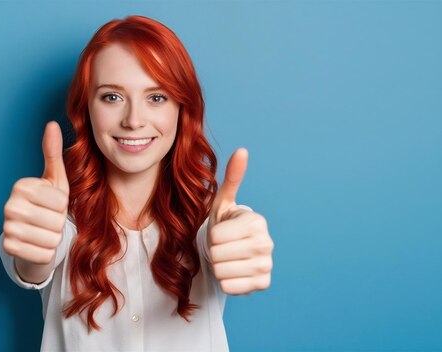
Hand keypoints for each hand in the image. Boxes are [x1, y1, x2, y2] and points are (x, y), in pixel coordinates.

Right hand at [2, 121, 69, 263]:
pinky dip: (46, 254)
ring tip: (43, 232)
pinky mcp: (9, 249)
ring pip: (51, 239)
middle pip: (56, 221)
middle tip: (48, 221)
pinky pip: (43, 254)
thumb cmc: (47, 206)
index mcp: (21, 186)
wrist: (32, 238)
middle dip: (59, 225)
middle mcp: (9, 205)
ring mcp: (7, 228)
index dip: (63, 206)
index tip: (52, 205)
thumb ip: (53, 153)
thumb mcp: (55, 180)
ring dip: (53, 240)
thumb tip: (52, 124)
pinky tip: (37, 246)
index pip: (60, 201)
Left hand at [207, 148, 273, 294]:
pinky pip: (229, 287)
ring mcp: (267, 266)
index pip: (216, 236)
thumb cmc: (226, 225)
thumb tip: (242, 150)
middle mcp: (266, 243)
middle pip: (217, 254)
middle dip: (214, 252)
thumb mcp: (223, 203)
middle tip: (224, 247)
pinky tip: (234, 272)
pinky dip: (226, 282)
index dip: (212, 235)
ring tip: (228, 258)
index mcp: (256, 222)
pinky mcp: (263, 284)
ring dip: (219, 267)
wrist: (234, 252)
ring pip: (221, 271)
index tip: (224, 232)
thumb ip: (232, 178)